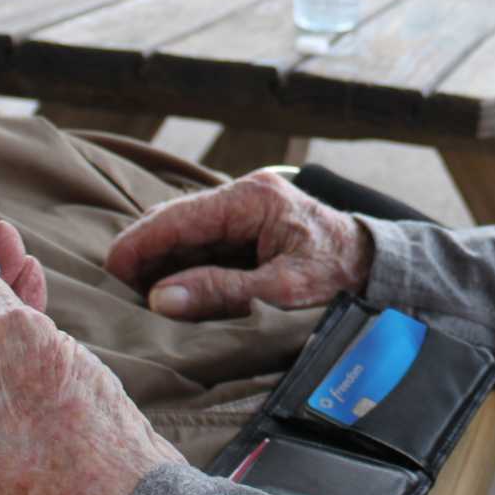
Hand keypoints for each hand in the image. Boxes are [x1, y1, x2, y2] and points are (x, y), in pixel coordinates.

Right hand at [105, 170, 373, 320]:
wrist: (384, 274)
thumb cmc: (342, 279)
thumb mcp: (282, 291)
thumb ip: (221, 292)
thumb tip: (161, 298)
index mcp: (254, 198)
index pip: (179, 216)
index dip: (139, 244)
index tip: (110, 273)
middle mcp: (247, 196)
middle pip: (177, 222)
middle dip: (145, 255)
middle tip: (118, 293)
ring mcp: (249, 211)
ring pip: (188, 235)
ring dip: (163, 264)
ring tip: (135, 298)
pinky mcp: (252, 231)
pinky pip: (205, 246)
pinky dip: (184, 267)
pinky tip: (168, 293)